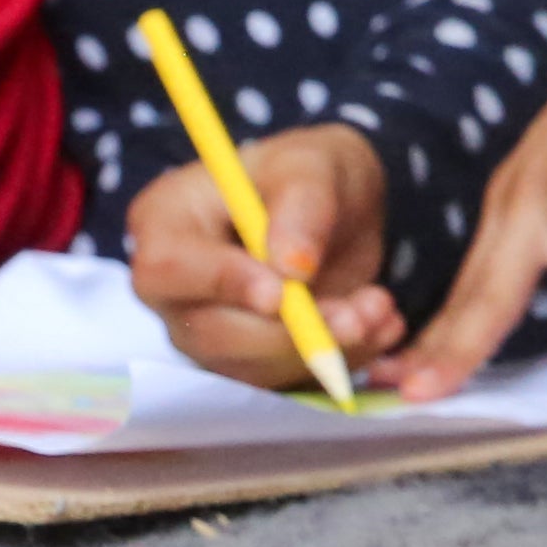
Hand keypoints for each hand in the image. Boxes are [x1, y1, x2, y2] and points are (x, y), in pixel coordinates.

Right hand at [126, 123, 405, 388]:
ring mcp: (207, 333)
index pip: (169, 268)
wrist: (336, 210)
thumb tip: (292, 267)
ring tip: (381, 310)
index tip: (283, 291)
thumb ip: (303, 208)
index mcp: (165, 222)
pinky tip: (380, 328)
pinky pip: (287, 381)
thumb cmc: (308, 172)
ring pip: (253, 367)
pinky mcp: (248, 363)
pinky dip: (340, 361)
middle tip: (358, 315)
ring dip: (324, 350)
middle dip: (288, 334)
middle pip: (209, 333)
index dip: (222, 284)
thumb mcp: (314, 166)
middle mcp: (176, 290)